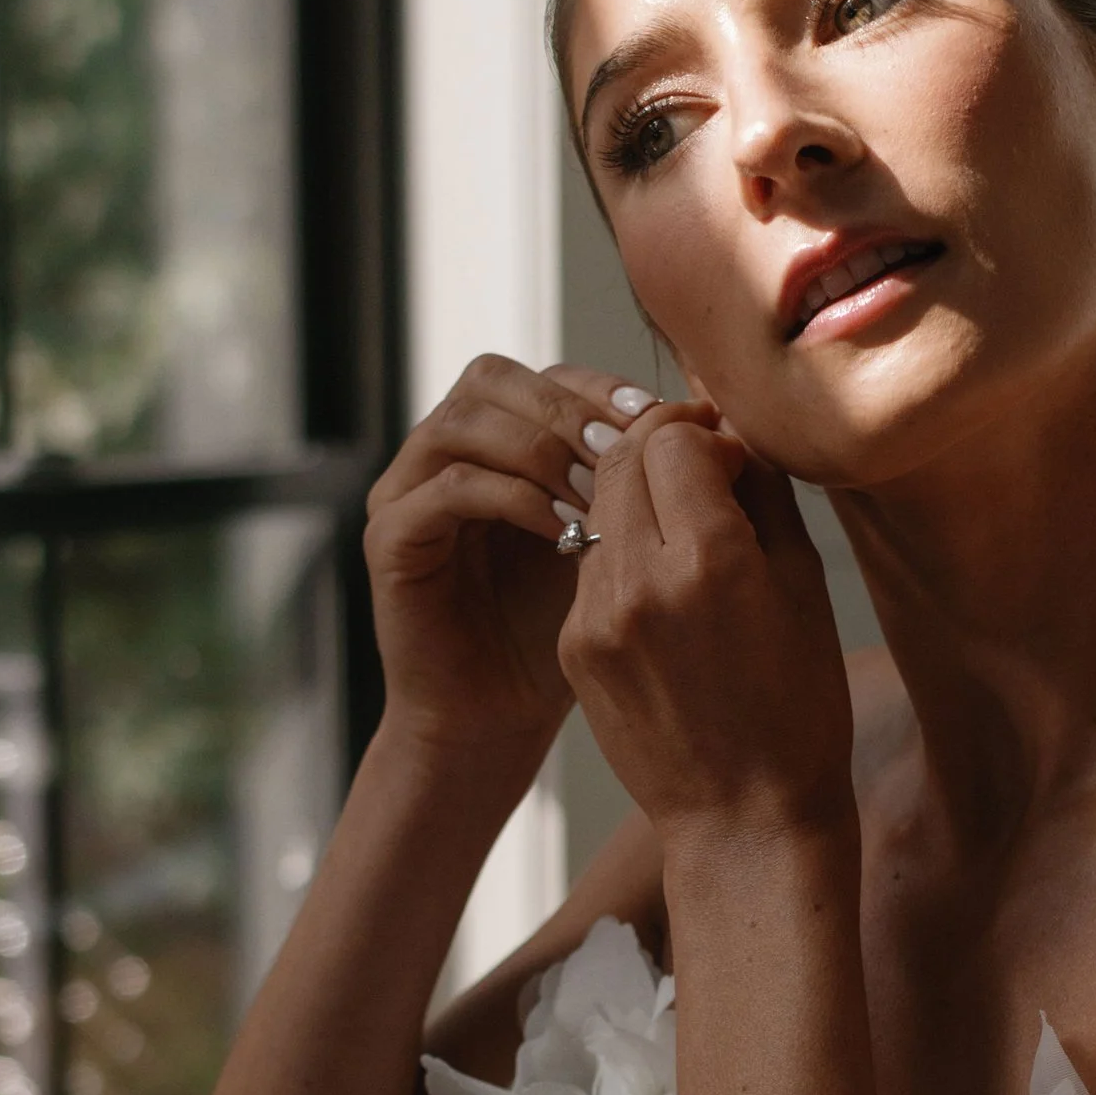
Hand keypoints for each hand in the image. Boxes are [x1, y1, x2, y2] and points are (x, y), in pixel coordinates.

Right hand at [364, 356, 658, 761]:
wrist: (501, 716)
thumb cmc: (562, 635)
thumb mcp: (613, 541)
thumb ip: (643, 475)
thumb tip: (706, 407)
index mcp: (494, 444)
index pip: (544, 378)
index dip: (600, 390)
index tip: (657, 422)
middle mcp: (440, 455)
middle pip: (493, 378)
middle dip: (567, 410)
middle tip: (623, 452)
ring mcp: (406, 490)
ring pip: (464, 421)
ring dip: (540, 449)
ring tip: (595, 493)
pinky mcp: (389, 537)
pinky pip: (448, 488)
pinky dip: (510, 497)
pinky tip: (561, 530)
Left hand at [557, 409, 856, 839]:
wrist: (745, 819)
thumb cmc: (798, 706)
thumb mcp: (802, 585)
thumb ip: (760, 489)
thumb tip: (731, 420)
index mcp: (709, 561)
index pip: (674, 436)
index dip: (705, 431)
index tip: (731, 455)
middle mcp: (640, 582)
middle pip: (623, 457)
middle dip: (661, 446)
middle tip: (699, 467)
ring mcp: (596, 618)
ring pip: (597, 506)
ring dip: (636, 497)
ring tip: (681, 531)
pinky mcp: (574, 647)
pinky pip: (589, 564)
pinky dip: (621, 554)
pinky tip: (661, 591)